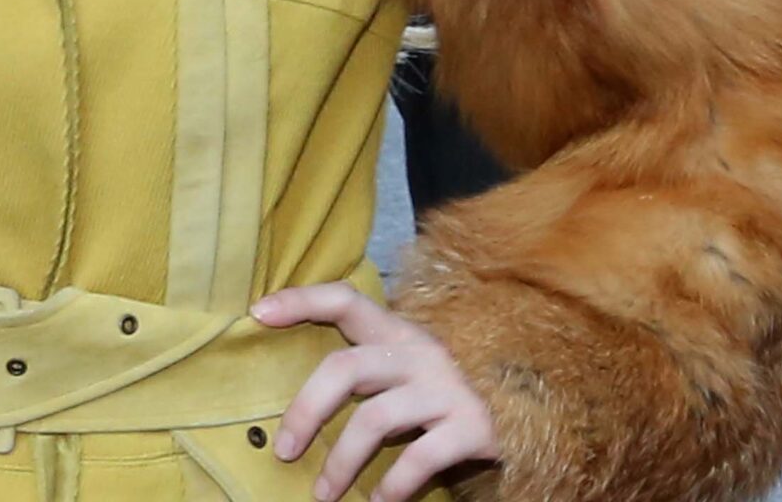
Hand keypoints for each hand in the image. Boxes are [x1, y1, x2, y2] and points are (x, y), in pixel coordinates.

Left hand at [254, 282, 498, 500]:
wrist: (523, 419)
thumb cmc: (439, 400)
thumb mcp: (401, 373)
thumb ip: (363, 372)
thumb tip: (295, 408)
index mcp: (396, 332)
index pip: (346, 299)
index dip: (301, 299)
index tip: (257, 312)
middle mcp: (419, 352)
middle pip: (346, 367)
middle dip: (307, 409)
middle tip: (284, 450)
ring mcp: (446, 388)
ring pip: (375, 419)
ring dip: (342, 461)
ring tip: (323, 493)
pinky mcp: (471, 426)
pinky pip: (419, 458)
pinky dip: (391, 485)